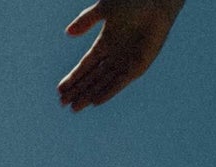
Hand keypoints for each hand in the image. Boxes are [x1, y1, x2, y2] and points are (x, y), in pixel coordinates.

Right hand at [57, 0, 184, 111]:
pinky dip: (109, 91)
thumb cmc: (132, 1)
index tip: (60, 89)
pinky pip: (121, 81)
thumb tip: (68, 33)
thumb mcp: (103, 10)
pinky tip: (96, 101)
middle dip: (78, 90)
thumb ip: (86, 21)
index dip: (73, 77)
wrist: (155, 1)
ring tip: (75, 107)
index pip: (86, 65)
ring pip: (104, 82)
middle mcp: (115, 55)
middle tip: (63, 103)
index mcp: (105, 43)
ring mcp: (126, 61)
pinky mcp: (139, 65)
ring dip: (90, 94)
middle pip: (92, 77)